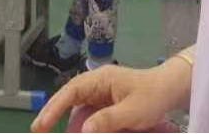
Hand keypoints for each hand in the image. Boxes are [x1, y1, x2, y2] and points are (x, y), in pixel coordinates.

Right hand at [31, 61, 190, 133]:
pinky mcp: (105, 102)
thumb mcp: (132, 111)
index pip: (71, 91)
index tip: (41, 125)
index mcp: (101, 79)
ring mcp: (100, 92)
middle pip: (69, 97)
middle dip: (52, 113)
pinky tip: (78, 131)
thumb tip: (82, 131)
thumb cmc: (152, 97)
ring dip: (65, 119)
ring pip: (76, 106)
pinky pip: (87, 112)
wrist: (170, 89)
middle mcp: (97, 83)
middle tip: (38, 131)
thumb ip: (107, 121)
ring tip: (51, 130)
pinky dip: (79, 123)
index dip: (54, 107)